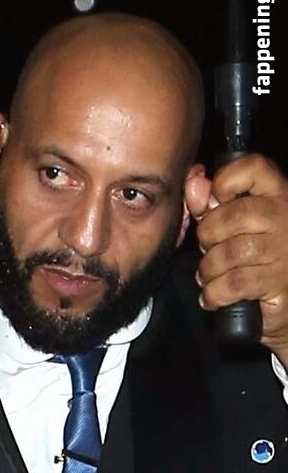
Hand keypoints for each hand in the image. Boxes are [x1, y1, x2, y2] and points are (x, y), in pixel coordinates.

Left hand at [185, 155, 287, 359]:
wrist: (282, 305)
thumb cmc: (253, 260)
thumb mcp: (231, 228)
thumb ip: (210, 204)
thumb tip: (194, 183)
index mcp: (277, 194)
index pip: (253, 167)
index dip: (225, 181)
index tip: (215, 202)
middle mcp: (285, 217)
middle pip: (233, 215)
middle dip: (208, 236)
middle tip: (208, 250)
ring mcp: (284, 251)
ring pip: (230, 253)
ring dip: (208, 270)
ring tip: (209, 276)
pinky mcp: (279, 283)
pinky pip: (234, 284)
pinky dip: (214, 294)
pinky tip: (213, 296)